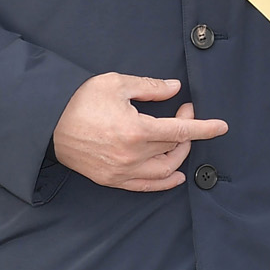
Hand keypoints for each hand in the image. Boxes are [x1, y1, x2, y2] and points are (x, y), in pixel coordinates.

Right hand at [51, 74, 226, 191]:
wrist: (48, 124)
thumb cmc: (80, 100)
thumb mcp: (116, 84)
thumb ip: (150, 87)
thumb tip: (175, 89)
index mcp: (136, 130)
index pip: (180, 131)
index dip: (203, 128)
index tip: (221, 126)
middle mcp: (132, 155)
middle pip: (174, 148)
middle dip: (187, 130)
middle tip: (184, 112)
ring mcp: (122, 171)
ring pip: (164, 170)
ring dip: (180, 155)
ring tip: (183, 140)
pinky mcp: (112, 180)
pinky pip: (146, 186)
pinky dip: (164, 182)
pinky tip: (175, 176)